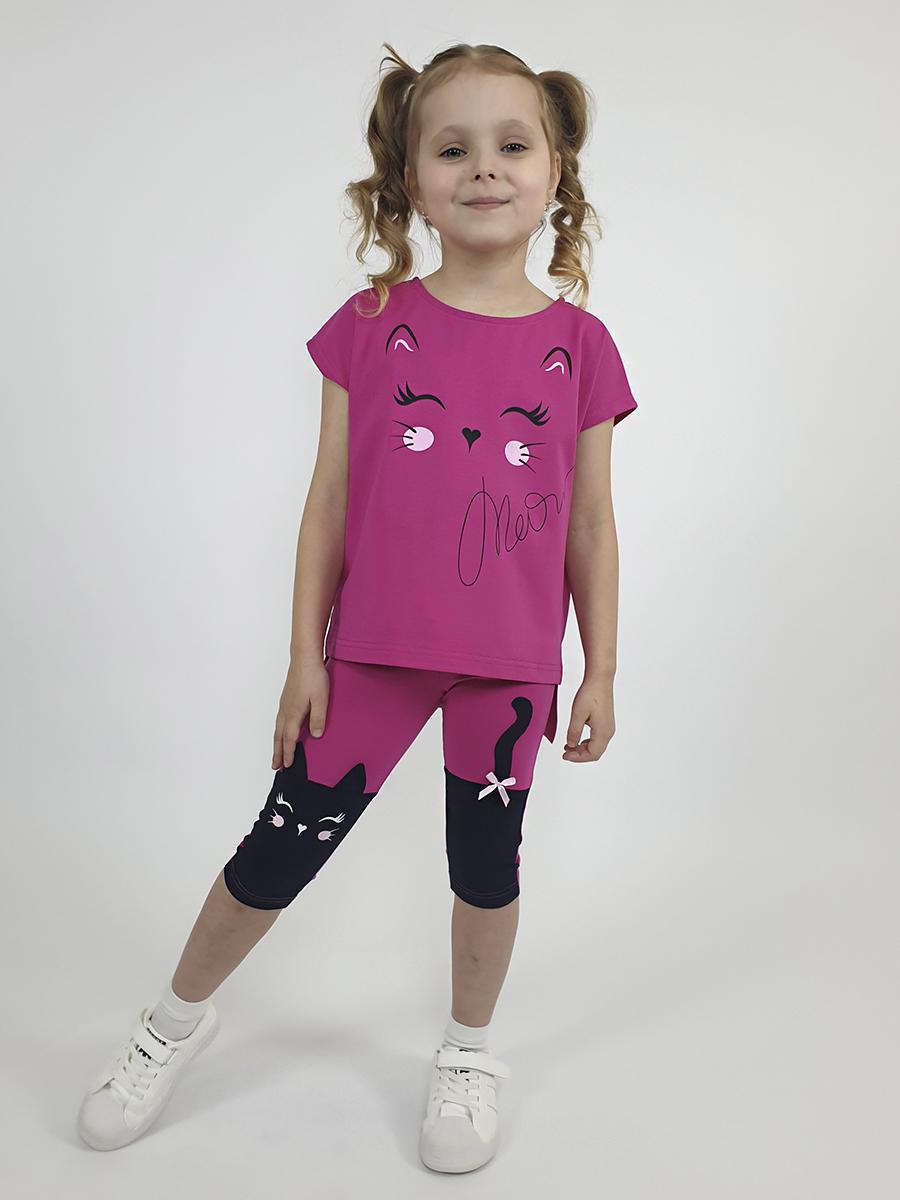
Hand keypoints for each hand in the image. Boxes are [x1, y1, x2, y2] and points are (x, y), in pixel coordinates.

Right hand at [272, 656, 329, 770]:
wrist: (304, 657)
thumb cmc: (314, 676)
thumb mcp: (321, 698)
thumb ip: (319, 718)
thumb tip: (316, 735)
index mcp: (294, 713)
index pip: (289, 739)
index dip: (289, 753)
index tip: (288, 765)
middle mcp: (285, 710)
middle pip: (279, 737)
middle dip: (278, 752)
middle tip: (276, 766)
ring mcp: (284, 704)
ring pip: (277, 729)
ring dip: (276, 743)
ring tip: (276, 754)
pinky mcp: (286, 698)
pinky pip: (279, 720)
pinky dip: (278, 732)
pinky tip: (281, 731)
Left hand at [562, 675, 614, 761]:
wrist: (600, 679)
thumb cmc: (591, 693)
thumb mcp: (577, 714)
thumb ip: (574, 732)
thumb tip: (571, 745)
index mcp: (603, 732)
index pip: (592, 754)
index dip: (578, 758)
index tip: (565, 756)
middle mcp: (608, 731)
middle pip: (595, 752)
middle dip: (580, 755)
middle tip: (565, 753)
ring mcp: (608, 727)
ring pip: (596, 746)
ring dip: (582, 749)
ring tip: (568, 747)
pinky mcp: (605, 722)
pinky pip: (597, 738)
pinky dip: (586, 742)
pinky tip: (576, 739)